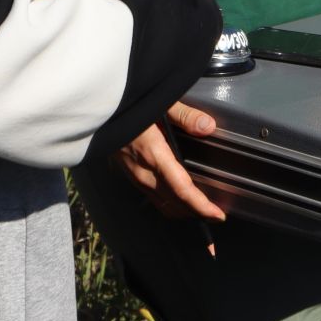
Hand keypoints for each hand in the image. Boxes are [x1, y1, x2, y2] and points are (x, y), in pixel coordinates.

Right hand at [113, 101, 226, 223]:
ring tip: (204, 212)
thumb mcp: (160, 104)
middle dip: (198, 214)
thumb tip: (208, 127)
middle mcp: (144, 172)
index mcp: (154, 154)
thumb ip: (185, 116)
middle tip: (218, 216)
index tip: (218, 214)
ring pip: (164, 205)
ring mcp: (136, 177)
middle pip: (175, 203)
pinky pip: (154, 199)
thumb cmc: (131, 107)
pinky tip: (181, 201)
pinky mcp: (132, 177)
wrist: (102, 114)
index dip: (201, 206)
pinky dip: (171, 205)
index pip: (181, 189)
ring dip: (184, 212)